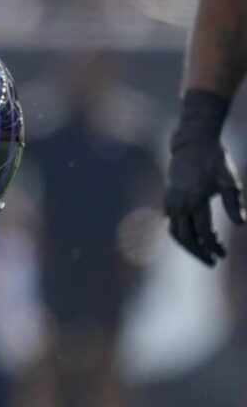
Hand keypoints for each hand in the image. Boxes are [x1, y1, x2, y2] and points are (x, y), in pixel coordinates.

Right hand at [165, 90, 244, 265]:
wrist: (190, 145)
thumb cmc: (214, 160)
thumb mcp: (229, 178)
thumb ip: (234, 202)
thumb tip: (241, 224)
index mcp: (195, 199)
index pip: (204, 232)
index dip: (214, 246)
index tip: (223, 255)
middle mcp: (179, 204)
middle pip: (187, 238)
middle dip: (200, 253)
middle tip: (212, 262)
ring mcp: (170, 202)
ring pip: (175, 234)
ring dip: (189, 247)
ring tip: (203, 254)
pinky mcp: (167, 200)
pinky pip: (171, 225)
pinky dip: (181, 235)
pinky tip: (193, 239)